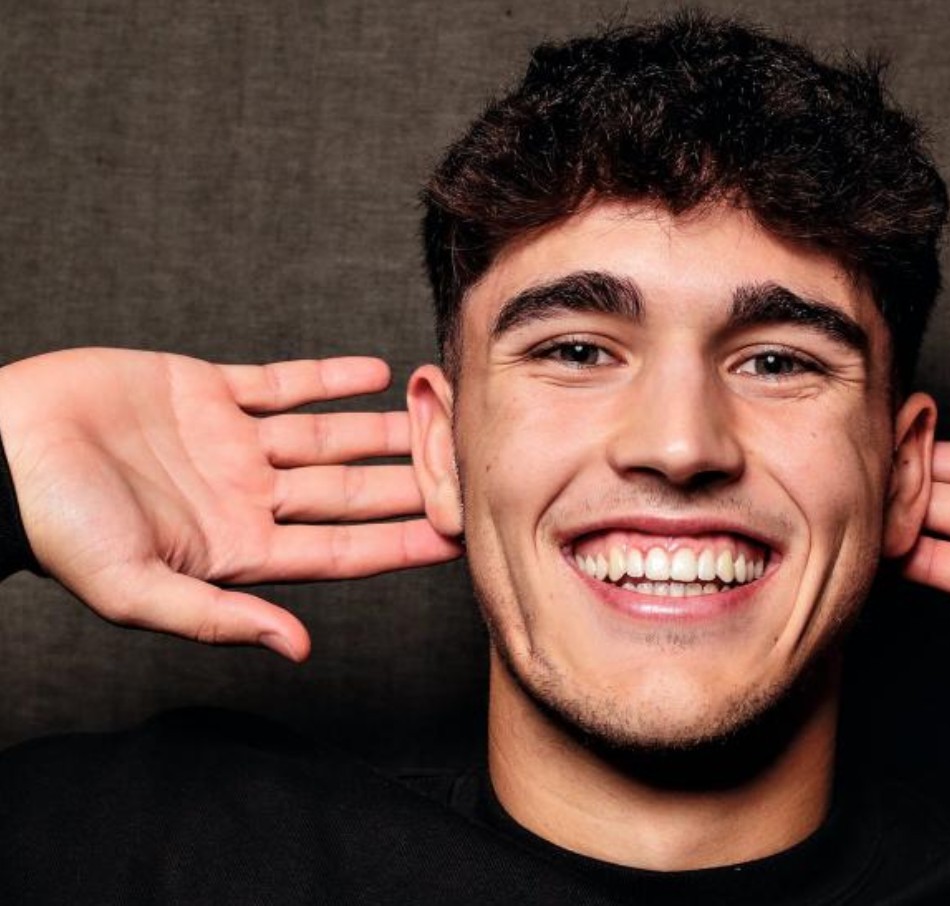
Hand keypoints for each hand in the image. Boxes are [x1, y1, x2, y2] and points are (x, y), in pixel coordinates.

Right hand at [0, 348, 461, 661]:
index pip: (342, 550)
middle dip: (410, 483)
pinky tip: (375, 373)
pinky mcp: (203, 390)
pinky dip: (326, 378)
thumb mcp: (136, 590)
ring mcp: (228, 442)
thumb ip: (220, 618)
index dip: (401, 543)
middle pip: (348, 491)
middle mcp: (245, 496)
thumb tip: (299, 648)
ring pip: (326, 435)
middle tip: (472, 470)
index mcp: (238, 548)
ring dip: (383, 429)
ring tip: (439, 418)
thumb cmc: (53, 530)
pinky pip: (280, 383)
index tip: (460, 536)